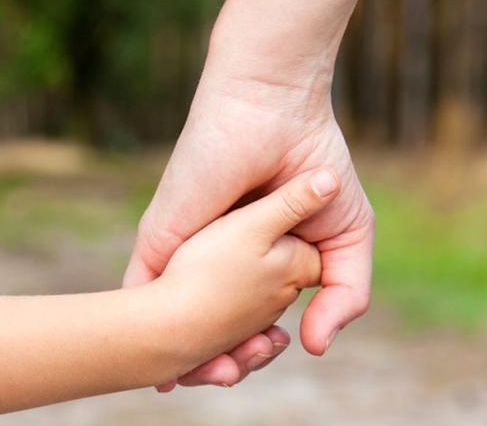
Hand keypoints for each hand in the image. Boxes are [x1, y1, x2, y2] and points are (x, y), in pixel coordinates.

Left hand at [125, 56, 373, 388]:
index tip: (268, 356)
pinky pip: (141, 296)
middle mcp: (213, 262)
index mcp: (253, 264)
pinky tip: (153, 361)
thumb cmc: (313, 163)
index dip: (255, 352)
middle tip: (230, 375)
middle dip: (218, 363)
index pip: (248, 326)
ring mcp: (183, 253)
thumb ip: (343, 294)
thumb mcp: (345, 237)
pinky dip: (145, 332)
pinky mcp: (158, 240)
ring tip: (209, 374)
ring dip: (182, 357)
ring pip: (171, 323)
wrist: (274, 110)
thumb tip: (316, 347)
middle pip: (208, 331)